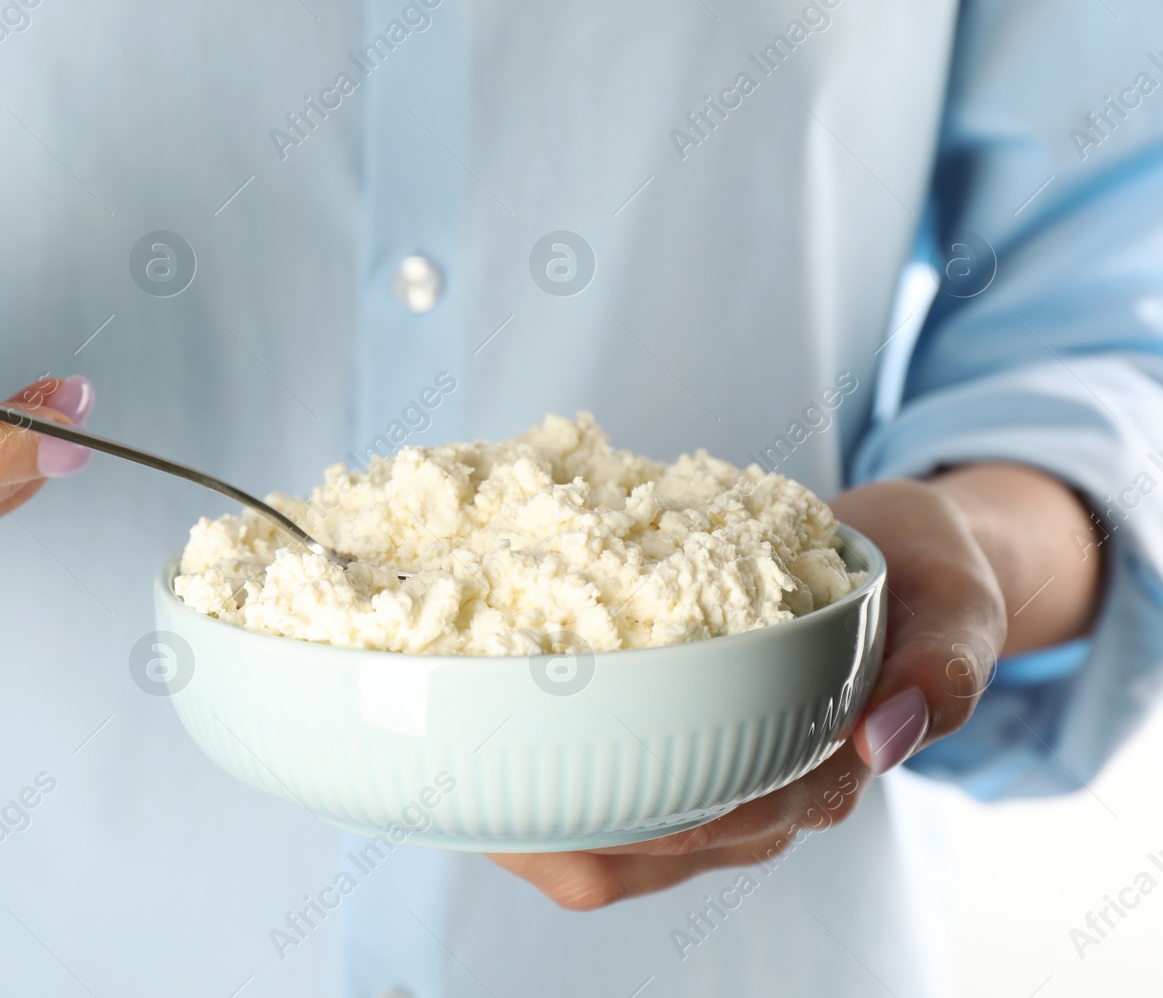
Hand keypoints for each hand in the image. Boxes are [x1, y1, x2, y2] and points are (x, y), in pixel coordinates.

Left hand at [490, 468, 1096, 909]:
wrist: (902, 557)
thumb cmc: (927, 582)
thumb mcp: (960, 608)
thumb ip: (942, 669)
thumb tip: (887, 737)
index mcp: (818, 777)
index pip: (721, 823)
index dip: (643, 815)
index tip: (569, 775)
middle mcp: (756, 800)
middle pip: (639, 854)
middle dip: (551, 826)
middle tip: (468, 771)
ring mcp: (709, 782)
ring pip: (603, 843)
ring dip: (526, 808)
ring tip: (450, 764)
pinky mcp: (672, 749)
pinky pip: (593, 790)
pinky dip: (533, 767)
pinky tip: (478, 732)